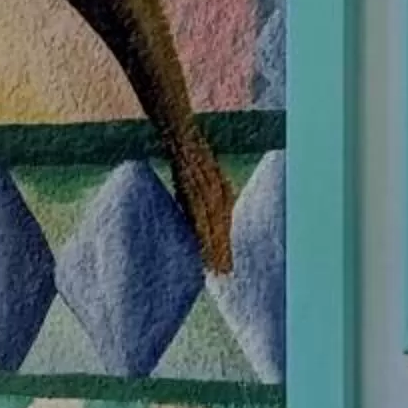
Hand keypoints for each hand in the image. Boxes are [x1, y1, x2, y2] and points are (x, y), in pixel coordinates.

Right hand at [177, 143, 235, 275]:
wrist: (180, 133)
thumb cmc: (185, 153)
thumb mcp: (196, 177)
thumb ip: (196, 195)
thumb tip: (190, 214)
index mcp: (223, 190)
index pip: (226, 222)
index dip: (225, 244)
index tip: (225, 265)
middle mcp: (220, 191)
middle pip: (223, 227)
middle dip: (224, 252)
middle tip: (225, 275)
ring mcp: (209, 190)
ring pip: (214, 224)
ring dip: (215, 247)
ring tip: (215, 268)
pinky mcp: (195, 188)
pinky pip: (200, 214)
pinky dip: (203, 232)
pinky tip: (203, 246)